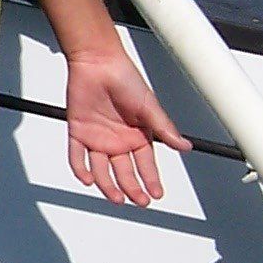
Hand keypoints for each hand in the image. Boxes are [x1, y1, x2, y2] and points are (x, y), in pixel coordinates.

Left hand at [62, 44, 191, 207]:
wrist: (98, 62)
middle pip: (125, 172)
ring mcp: (97, 138)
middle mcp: (118, 140)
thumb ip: (165, 129)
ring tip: (117, 198)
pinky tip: (88, 179)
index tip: (156, 194)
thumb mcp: (149, 107)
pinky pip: (77, 156)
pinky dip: (80, 169)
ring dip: (108, 186)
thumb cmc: (125, 78)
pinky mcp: (78, 132)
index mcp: (137, 135)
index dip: (151, 180)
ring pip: (101, 170)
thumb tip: (185, 146)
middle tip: (140, 200)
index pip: (145, 164)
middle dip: (133, 188)